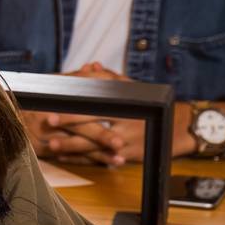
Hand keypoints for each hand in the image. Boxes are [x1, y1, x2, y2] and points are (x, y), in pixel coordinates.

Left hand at [24, 62, 194, 165]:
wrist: (176, 128)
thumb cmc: (149, 105)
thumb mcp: (134, 89)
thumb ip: (110, 78)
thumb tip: (90, 65)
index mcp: (126, 103)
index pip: (97, 103)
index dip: (76, 105)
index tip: (55, 104)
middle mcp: (127, 122)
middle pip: (94, 125)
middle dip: (70, 125)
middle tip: (48, 123)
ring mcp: (128, 141)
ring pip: (95, 145)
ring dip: (72, 146)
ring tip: (51, 145)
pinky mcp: (128, 156)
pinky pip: (101, 159)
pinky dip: (83, 159)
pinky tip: (65, 158)